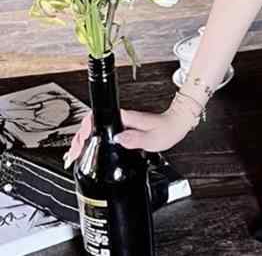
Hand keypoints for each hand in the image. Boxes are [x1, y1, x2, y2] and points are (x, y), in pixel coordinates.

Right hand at [63, 107, 191, 168]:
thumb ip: (135, 138)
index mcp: (126, 118)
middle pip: (93, 123)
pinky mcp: (124, 129)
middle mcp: (122, 119)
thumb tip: (119, 138)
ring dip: (85, 139)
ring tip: (76, 154)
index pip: (98, 118)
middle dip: (80, 137)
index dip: (84, 129)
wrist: (177, 124)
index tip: (79, 142)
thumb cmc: (168, 129)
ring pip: (97, 128)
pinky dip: (94, 140)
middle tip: (73, 153)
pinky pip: (105, 132)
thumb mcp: (152, 138)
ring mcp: (122, 123)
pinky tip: (91, 150)